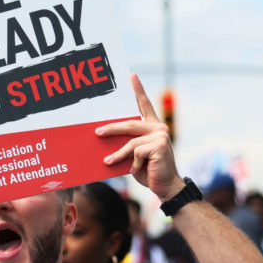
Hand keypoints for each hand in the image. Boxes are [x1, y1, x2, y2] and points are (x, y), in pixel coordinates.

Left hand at [96, 74, 184, 201]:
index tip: (131, 75)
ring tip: (107, 161)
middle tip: (97, 132)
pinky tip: (138, 170)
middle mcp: (158, 127)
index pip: (144, 105)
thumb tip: (106, 138)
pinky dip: (133, 163)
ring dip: (117, 154)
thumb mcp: (135, 155)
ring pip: (130, 142)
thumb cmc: (148, 171)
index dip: (138, 90)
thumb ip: (128, 144)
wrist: (165, 187)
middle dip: (111, 128)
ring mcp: (160, 135)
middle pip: (129, 124)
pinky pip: (136, 152)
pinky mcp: (158, 145)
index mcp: (153, 126)